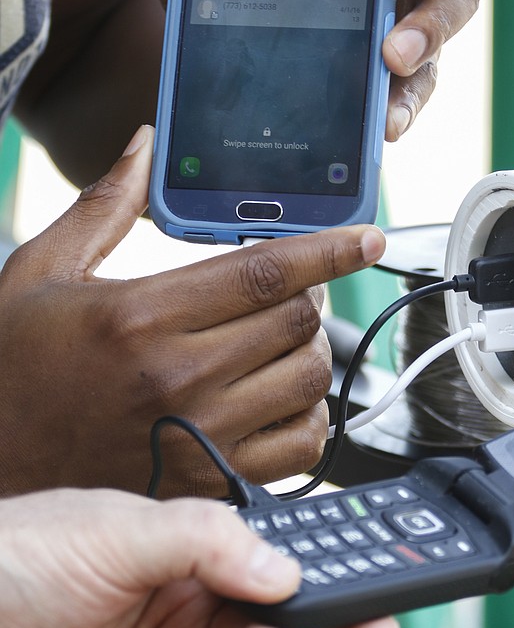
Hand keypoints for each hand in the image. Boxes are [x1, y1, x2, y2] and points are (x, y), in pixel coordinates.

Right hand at [0, 126, 385, 496]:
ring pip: (308, 379)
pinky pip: (303, 447)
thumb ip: (102, 206)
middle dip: (311, 295)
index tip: (365, 236)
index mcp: (138, 316)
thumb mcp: (37, 273)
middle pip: (297, 322)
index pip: (263, 272)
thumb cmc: (12, 370)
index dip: (327, 250)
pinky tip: (281, 396)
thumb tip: (147, 145)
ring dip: (310, 350)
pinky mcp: (211, 482)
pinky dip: (309, 415)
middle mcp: (178, 377)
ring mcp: (200, 436)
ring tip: (283, 339)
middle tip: (293, 289)